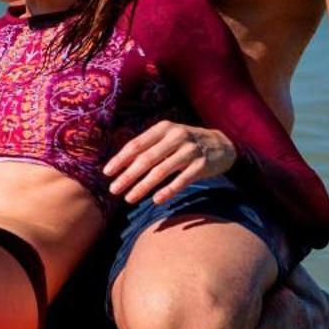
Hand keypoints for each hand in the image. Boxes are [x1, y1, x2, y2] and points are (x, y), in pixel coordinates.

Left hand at [104, 121, 236, 204]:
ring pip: (161, 171)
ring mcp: (190, 150)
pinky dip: (168, 190)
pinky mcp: (202, 165)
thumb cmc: (185, 143)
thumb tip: (120, 164)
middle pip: (146, 159)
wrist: (222, 144)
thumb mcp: (167, 137)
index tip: (107, 173)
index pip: (136, 144)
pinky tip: (156, 200)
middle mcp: (176, 136)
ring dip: (143, 186)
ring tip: (129, 199)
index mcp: (163, 128)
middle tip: (114, 190)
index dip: (120, 159)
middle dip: (128, 176)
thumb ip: (147, 147)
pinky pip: (182, 180)